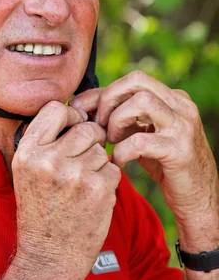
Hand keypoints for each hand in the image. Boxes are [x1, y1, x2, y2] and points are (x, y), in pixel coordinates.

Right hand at [12, 101, 120, 279]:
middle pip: (86, 128)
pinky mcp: (99, 189)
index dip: (70, 117)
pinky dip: (108, 180)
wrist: (49, 258)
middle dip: (90, 141)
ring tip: (83, 183)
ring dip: (98, 162)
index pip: (56, 109)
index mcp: (28, 152)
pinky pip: (114, 168)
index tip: (72, 130)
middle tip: (83, 160)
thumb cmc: (40, 210)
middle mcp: (49, 160)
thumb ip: (44, 141)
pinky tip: (93, 196)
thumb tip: (74, 111)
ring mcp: (75, 175)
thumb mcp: (25, 171)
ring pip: (101, 149)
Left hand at [69, 71, 218, 223]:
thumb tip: (81, 104)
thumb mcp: (141, 133)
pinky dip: (122, 150)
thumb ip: (119, 116)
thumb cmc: (164, 164)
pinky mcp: (180, 151)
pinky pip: (141, 141)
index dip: (103, 92)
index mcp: (172, 98)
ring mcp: (183, 127)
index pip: (133, 80)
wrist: (198, 200)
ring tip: (112, 140)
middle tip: (99, 124)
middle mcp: (181, 106)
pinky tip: (118, 162)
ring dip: (116, 120)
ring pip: (141, 102)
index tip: (82, 109)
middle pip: (137, 81)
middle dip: (109, 100)